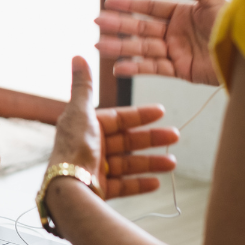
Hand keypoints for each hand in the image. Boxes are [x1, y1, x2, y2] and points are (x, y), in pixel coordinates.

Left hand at [47, 57, 178, 200]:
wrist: (68, 185)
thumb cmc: (74, 147)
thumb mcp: (81, 111)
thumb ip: (83, 86)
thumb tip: (78, 55)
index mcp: (85, 126)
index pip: (117, 119)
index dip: (139, 115)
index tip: (162, 111)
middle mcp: (89, 147)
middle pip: (126, 141)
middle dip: (151, 139)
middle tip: (175, 136)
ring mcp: (95, 169)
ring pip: (128, 164)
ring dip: (151, 162)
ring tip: (173, 163)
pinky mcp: (99, 189)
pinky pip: (124, 185)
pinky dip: (139, 183)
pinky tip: (157, 182)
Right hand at [96, 0, 228, 85]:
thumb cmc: (236, 25)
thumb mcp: (211, 1)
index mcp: (183, 13)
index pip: (149, 7)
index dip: (129, 4)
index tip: (108, 1)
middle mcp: (176, 32)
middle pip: (141, 28)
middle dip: (118, 25)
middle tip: (96, 23)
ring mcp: (177, 51)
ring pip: (142, 48)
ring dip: (120, 47)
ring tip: (99, 46)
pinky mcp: (181, 70)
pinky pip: (154, 68)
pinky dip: (136, 68)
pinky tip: (118, 67)